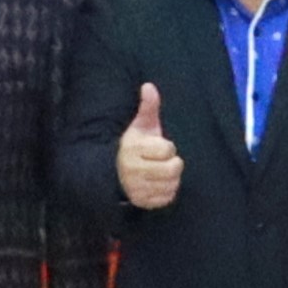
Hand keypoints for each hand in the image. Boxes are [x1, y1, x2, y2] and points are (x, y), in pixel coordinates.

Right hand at [116, 85, 182, 211]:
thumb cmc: (134, 146)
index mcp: (134, 149)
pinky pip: (167, 198)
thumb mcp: (140, 125)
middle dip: (173, 163)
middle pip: (172, 169)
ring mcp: (138, 189)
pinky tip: (159, 183)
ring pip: (172, 184)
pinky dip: (167, 190)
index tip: (159, 146)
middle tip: (165, 160)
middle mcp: (134, 171)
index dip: (167, 147)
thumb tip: (149, 85)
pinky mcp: (142, 202)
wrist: (114, 172)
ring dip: (171, 178)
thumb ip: (148, 106)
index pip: (167, 149)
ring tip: (162, 171)